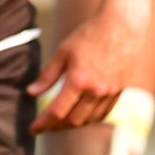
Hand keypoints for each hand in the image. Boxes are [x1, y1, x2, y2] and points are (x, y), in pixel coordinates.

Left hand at [28, 5, 147, 133]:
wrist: (123, 26)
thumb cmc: (90, 34)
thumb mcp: (63, 52)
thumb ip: (47, 76)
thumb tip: (31, 93)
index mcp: (79, 81)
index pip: (57, 112)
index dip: (43, 124)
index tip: (32, 129)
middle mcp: (96, 91)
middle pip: (73, 121)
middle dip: (55, 127)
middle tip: (43, 126)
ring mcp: (110, 93)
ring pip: (88, 120)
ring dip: (72, 124)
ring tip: (59, 121)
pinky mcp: (119, 91)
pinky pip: (103, 114)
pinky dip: (89, 118)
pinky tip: (79, 114)